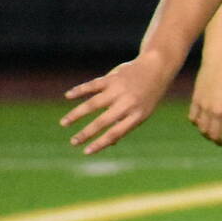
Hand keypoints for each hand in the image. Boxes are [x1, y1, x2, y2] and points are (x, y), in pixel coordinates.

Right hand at [62, 56, 177, 154]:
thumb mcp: (143, 112)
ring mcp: (119, 90)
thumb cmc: (147, 95)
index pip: (116, 133)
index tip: (86, 152)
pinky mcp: (112, 78)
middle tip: (73, 142)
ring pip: (93, 104)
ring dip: (76, 114)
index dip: (101, 143)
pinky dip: (79, 90)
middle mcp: (128, 103)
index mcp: (138, 115)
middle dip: (86, 133)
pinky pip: (92, 85)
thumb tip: (110, 143)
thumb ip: (126, 124)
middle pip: (103, 121)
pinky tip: (68, 96)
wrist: (157, 68)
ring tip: (64, 123)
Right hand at [187, 59, 221, 145]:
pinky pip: (193, 118)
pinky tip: (200, 123)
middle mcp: (218, 111)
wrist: (219, 64)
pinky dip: (196, 123)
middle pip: (214, 134)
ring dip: (206, 134)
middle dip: (217, 141)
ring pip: (202, 128)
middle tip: (220, 142)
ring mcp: (205, 107)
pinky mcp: (195, 101)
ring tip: (210, 135)